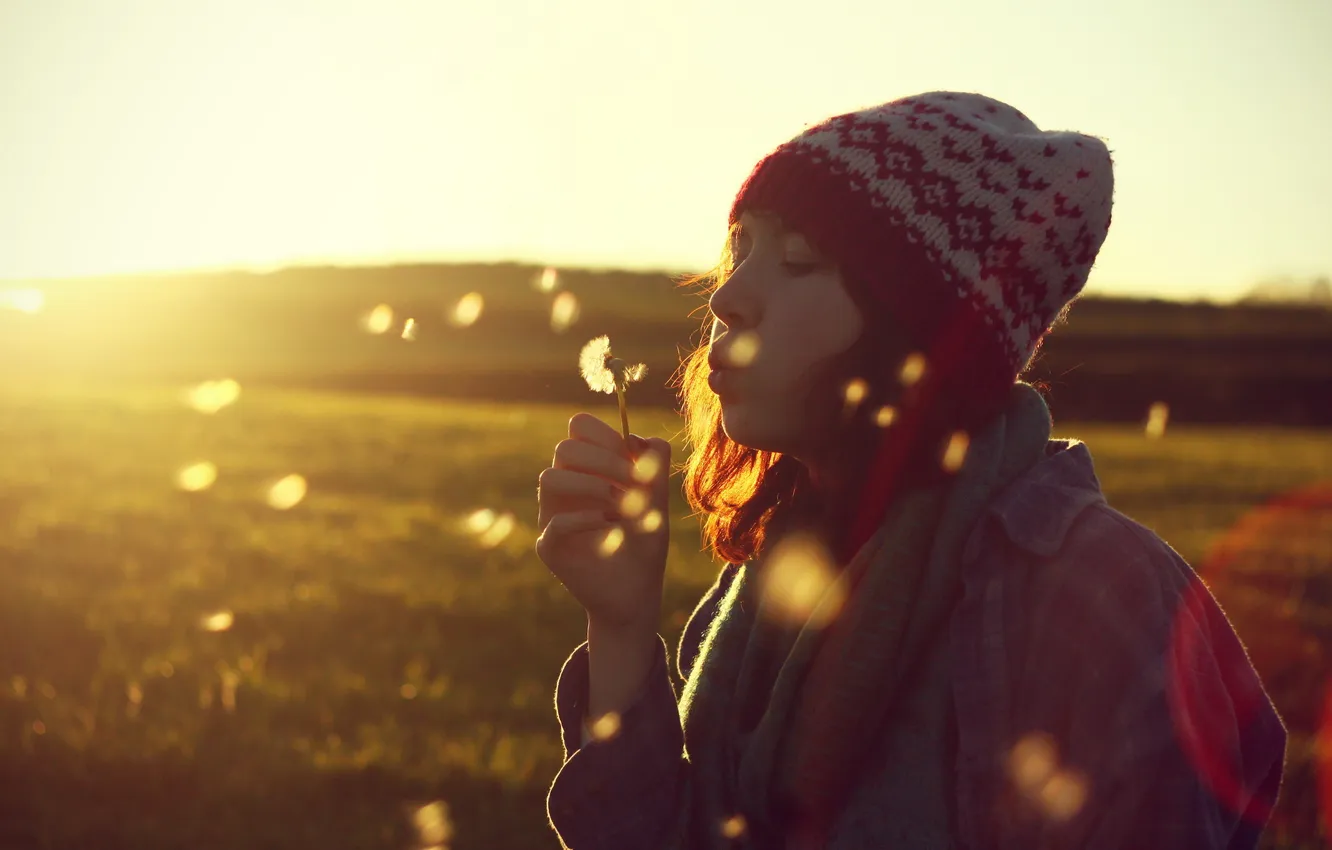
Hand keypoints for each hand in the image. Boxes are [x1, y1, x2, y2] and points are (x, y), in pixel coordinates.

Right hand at [536, 412, 671, 631]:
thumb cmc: (645, 542)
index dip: (605, 434)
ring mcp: (553, 515)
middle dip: (603, 460)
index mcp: (588, 469)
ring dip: (591, 486)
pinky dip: (587, 520)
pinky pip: (557, 523)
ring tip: (620, 507)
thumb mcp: (659, 501)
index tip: (632, 456)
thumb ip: (655, 465)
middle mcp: (566, 488)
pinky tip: (611, 528)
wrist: (637, 593)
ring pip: (549, 477)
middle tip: (634, 485)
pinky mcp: (550, 546)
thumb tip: (634, 438)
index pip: (580, 428)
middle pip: (564, 448)